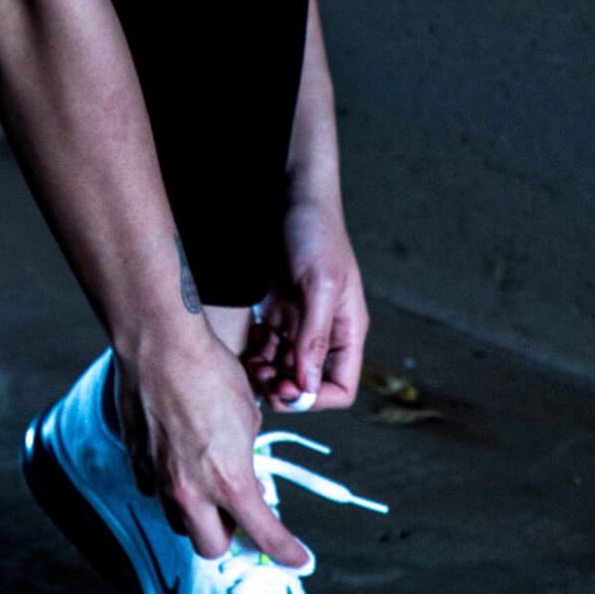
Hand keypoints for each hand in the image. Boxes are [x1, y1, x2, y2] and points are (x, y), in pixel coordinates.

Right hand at [110, 326, 311, 568]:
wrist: (161, 344)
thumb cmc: (211, 371)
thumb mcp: (248, 417)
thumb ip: (246, 457)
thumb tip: (243, 472)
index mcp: (230, 480)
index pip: (265, 535)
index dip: (287, 552)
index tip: (298, 559)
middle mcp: (192, 490)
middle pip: (211, 547)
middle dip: (229, 535)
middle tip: (239, 510)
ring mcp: (159, 479)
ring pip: (179, 522)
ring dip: (197, 513)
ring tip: (207, 481)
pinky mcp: (136, 462)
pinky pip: (153, 492)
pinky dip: (168, 486)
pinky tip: (177, 460)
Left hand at [244, 191, 368, 413]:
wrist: (292, 195)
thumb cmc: (315, 233)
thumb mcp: (319, 286)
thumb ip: (314, 337)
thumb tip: (307, 386)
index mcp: (346, 330)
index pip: (340, 387)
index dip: (315, 398)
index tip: (288, 390)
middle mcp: (325, 332)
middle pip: (308, 383)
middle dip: (285, 389)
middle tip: (261, 378)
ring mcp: (299, 323)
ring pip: (284, 369)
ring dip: (266, 375)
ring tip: (251, 363)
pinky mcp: (277, 311)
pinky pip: (267, 348)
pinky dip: (256, 354)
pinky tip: (247, 344)